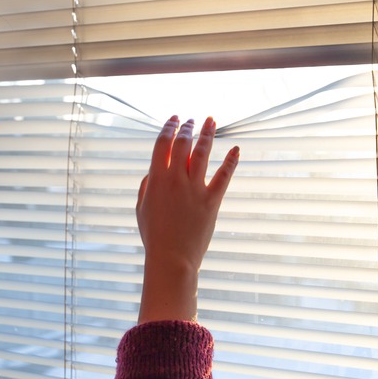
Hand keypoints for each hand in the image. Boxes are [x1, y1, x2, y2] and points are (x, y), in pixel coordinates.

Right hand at [136, 116, 238, 323]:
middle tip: (192, 120)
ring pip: (203, 153)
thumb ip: (146, 186)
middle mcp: (176, 180)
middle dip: (188, 128)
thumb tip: (154, 171)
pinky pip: (224, 176)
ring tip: (211, 121)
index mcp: (155, 180)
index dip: (169, 128)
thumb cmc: (154, 236)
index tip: (175, 119)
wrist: (171, 258)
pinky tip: (236, 148)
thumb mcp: (141, 209)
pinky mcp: (212, 201)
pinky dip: (231, 160)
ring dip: (208, 134)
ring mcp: (195, 189)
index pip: (162, 144)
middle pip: (183, 144)